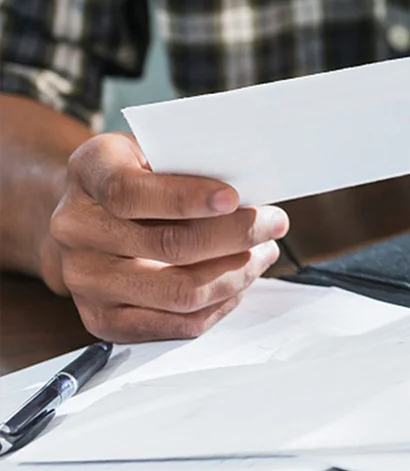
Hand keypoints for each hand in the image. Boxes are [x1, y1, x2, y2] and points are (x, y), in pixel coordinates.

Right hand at [46, 132, 287, 341]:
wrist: (93, 210)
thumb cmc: (138, 172)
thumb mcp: (154, 145)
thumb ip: (189, 160)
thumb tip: (251, 183)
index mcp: (89, 172)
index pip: (130, 192)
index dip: (186, 197)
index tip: (233, 198)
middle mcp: (76, 227)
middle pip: (166, 245)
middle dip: (235, 235)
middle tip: (273, 223)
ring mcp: (84, 278)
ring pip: (177, 292)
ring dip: (235, 273)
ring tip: (262, 252)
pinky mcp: (102, 319)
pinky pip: (173, 325)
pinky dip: (218, 304)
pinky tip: (239, 281)